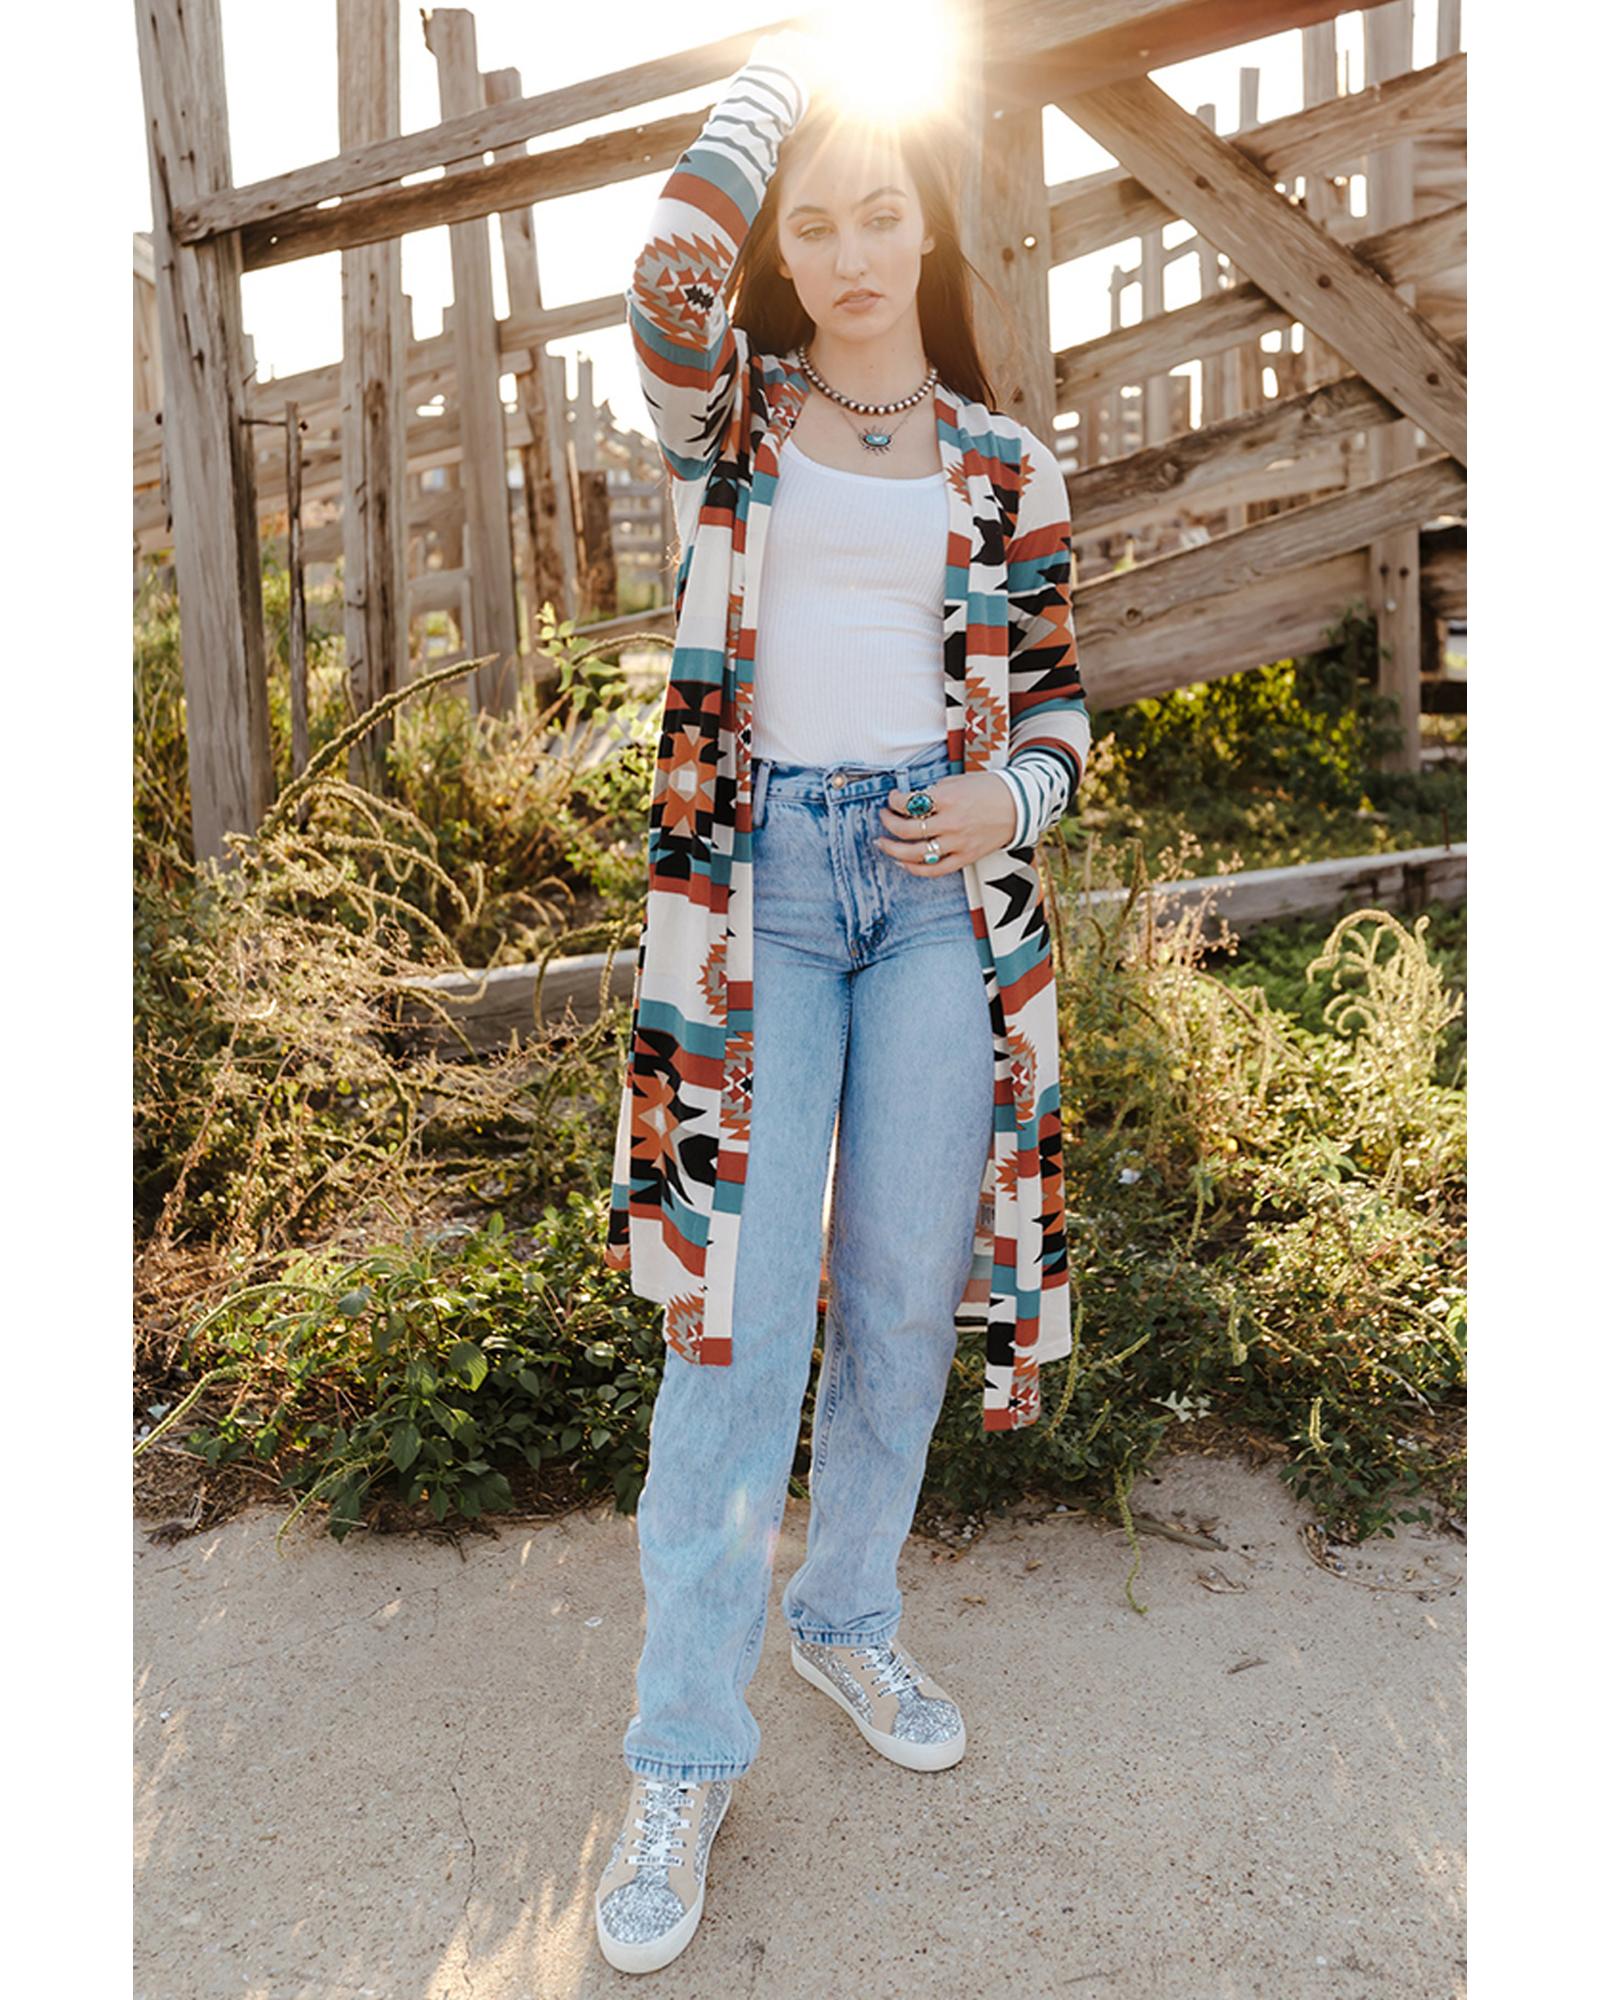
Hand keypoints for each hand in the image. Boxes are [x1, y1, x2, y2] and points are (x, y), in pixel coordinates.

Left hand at [874, 772, 1016, 874]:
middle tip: (883, 817)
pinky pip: (935, 869)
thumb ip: (934, 792)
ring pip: (916, 853)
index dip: (894, 801)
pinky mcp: (966, 857)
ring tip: (882, 843)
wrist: (1020, 805)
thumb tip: (910, 801)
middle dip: (888, 823)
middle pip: (906, 830)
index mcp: (948, 798)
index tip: (892, 798)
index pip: (908, 803)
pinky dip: (915, 868)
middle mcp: (950, 823)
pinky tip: (903, 862)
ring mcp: (958, 843)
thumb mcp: (958, 781)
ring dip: (893, 849)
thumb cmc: (990, 789)